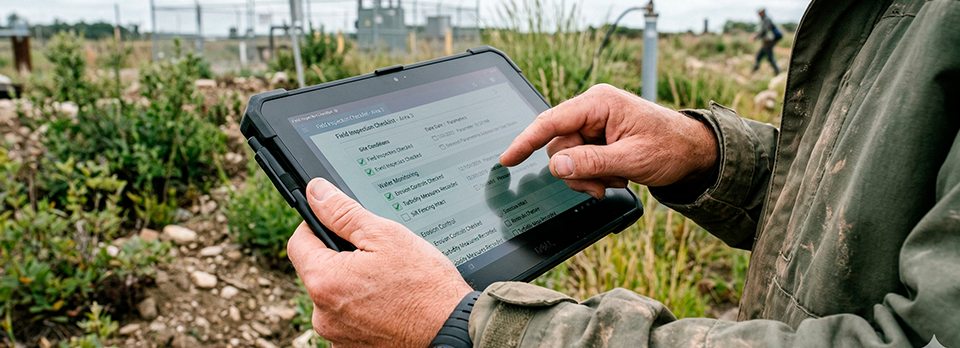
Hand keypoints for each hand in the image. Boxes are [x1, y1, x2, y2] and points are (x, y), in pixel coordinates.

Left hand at [287, 178, 473, 347]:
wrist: (453, 330)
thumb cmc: (425, 286)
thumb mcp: (385, 235)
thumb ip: (344, 212)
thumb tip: (316, 193)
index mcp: (325, 281)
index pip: (299, 242)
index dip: (318, 225)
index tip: (341, 224)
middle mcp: (323, 314)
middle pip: (319, 270)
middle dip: (342, 257)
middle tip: (377, 254)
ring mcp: (337, 335)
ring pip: (336, 295)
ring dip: (354, 283)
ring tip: (389, 281)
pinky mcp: (352, 347)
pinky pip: (349, 317)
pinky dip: (365, 307)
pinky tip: (391, 301)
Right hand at [499, 84, 717, 198]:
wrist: (695, 153)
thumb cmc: (671, 148)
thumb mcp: (631, 159)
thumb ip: (591, 162)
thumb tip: (557, 165)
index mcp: (599, 103)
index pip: (551, 121)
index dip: (525, 141)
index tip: (507, 160)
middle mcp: (593, 109)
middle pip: (558, 146)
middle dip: (576, 171)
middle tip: (601, 185)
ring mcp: (595, 124)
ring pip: (568, 158)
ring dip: (588, 176)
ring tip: (616, 180)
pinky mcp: (599, 138)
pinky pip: (581, 161)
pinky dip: (595, 175)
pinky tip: (616, 176)